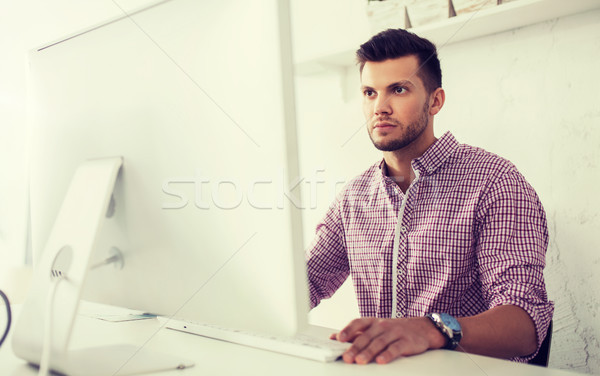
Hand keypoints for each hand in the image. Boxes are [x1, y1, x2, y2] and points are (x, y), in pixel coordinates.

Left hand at [331, 317, 445, 363]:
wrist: (421, 328)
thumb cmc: (393, 330)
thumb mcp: (374, 329)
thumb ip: (355, 333)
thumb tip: (333, 338)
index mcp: (373, 322)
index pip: (358, 323)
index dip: (348, 330)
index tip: (338, 339)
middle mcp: (382, 325)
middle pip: (367, 336)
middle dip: (355, 347)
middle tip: (347, 357)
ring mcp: (395, 332)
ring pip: (379, 342)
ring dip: (369, 352)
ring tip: (360, 361)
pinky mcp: (406, 341)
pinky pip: (395, 348)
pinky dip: (388, 354)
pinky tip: (381, 361)